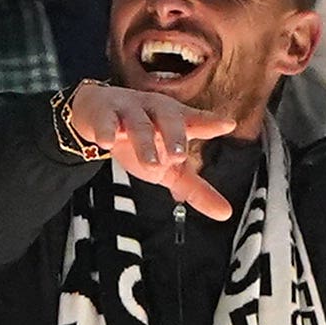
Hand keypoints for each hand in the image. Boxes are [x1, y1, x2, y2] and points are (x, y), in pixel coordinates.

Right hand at [66, 80, 239, 218]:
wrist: (97, 114)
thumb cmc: (143, 140)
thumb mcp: (171, 167)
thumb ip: (197, 189)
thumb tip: (225, 213)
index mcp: (176, 122)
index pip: (196, 122)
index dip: (211, 123)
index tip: (227, 125)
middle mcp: (156, 112)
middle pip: (169, 120)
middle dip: (175, 137)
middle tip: (179, 157)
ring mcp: (129, 111)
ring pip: (139, 125)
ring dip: (145, 143)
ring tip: (151, 164)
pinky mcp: (104, 114)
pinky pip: (105, 122)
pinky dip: (106, 131)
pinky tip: (106, 143)